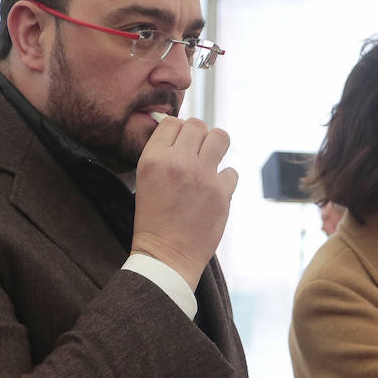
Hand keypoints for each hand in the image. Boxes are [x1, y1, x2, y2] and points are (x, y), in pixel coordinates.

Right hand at [131, 116, 238, 288]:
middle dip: (199, 136)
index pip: (173, 122)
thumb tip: (182, 132)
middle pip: (198, 125)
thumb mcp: (145, 180)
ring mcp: (202, 176)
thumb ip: (163, 155)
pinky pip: (231, 171)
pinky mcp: (222, 193)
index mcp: (154, 159)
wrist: (166, 255)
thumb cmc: (154, 219)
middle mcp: (178, 162)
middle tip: (196, 152)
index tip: (182, 142)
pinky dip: (225, 180)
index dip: (179, 129)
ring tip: (210, 160)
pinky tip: (215, 191)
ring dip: (217, 146)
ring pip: (220, 137)